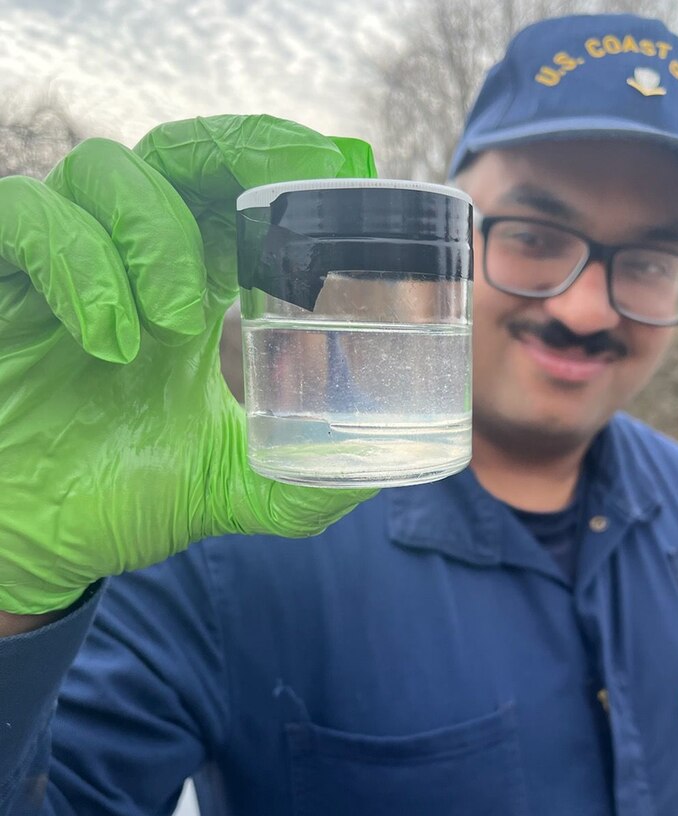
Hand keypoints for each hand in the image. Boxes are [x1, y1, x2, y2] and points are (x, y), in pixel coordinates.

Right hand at [0, 115, 378, 614]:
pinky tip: (111, 339)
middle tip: (298, 190)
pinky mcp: (0, 277)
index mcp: (195, 288)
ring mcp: (64, 260)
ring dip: (156, 237)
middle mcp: (132, 258)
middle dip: (243, 153)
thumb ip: (302, 482)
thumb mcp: (230, 485)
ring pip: (107, 172)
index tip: (352, 171)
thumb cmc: (122, 496)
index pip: (242, 191)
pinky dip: (77, 263)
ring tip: (173, 323)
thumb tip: (379, 476)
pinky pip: (26, 216)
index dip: (292, 164)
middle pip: (186, 152)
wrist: (33, 540)